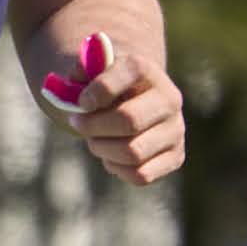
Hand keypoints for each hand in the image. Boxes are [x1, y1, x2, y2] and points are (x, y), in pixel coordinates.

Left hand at [34, 27, 181, 185]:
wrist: (134, 100)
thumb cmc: (106, 87)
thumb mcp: (91, 72)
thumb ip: (79, 73)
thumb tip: (70, 85)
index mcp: (146, 71)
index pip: (119, 79)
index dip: (92, 95)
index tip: (81, 103)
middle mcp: (168, 98)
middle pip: (128, 120)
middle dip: (93, 127)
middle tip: (78, 124)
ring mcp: (175, 129)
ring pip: (133, 152)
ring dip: (102, 149)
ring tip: (95, 140)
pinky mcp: (176, 156)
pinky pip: (141, 174)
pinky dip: (117, 168)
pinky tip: (110, 156)